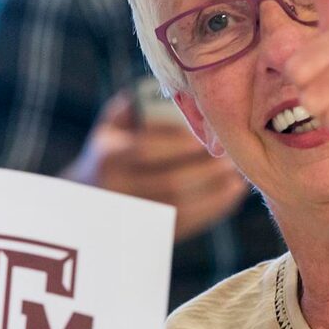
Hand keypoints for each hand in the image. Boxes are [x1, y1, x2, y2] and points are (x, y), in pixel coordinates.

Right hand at [62, 90, 247, 240]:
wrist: (92, 195)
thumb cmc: (113, 147)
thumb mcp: (115, 122)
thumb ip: (141, 105)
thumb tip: (183, 94)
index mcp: (108, 157)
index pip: (146, 149)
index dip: (179, 144)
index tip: (206, 136)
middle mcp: (118, 190)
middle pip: (169, 182)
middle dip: (206, 170)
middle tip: (232, 156)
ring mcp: (134, 216)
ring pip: (182, 207)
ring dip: (216, 191)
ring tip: (236, 173)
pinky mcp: (150, 233)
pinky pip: (187, 223)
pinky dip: (214, 208)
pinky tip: (232, 192)